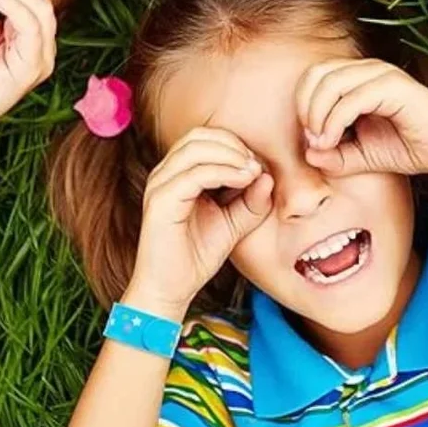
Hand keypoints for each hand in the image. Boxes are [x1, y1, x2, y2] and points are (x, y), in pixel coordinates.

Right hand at [128, 128, 273, 315]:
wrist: (171, 291)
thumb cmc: (196, 256)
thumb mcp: (233, 224)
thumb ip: (251, 201)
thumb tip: (267, 175)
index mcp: (176, 174)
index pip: (204, 138)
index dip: (234, 144)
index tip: (258, 165)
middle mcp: (164, 173)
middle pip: (199, 135)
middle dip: (233, 145)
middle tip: (256, 165)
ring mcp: (159, 185)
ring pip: (196, 148)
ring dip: (230, 155)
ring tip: (252, 171)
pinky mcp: (161, 201)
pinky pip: (195, 173)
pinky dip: (223, 171)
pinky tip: (243, 180)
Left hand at [296, 58, 427, 180]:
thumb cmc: (408, 148)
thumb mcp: (361, 156)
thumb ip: (334, 155)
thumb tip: (308, 153)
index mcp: (359, 77)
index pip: (314, 76)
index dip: (302, 104)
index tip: (309, 138)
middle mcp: (368, 69)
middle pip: (317, 73)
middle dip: (305, 107)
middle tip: (312, 139)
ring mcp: (382, 74)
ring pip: (331, 82)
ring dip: (317, 114)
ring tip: (322, 141)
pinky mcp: (394, 86)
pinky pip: (351, 98)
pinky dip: (334, 120)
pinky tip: (333, 140)